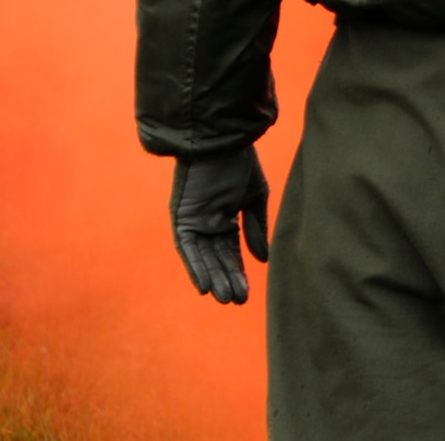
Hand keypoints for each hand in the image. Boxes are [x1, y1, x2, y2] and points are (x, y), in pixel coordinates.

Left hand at [169, 144, 270, 303]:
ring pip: (203, 257)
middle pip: (217, 258)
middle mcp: (207, 222)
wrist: (223, 142)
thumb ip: (256, 228)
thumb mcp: (254, 197)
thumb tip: (263, 260)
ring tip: (226, 299)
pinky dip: (195, 267)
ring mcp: (193, 221)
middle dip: (228, 279)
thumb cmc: (241, 163)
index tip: (248, 293)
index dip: (239, 271)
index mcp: (225, 216)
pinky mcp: (181, 219)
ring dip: (213, 278)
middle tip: (239, 301)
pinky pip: (187, 249)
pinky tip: (204, 286)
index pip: (231, 251)